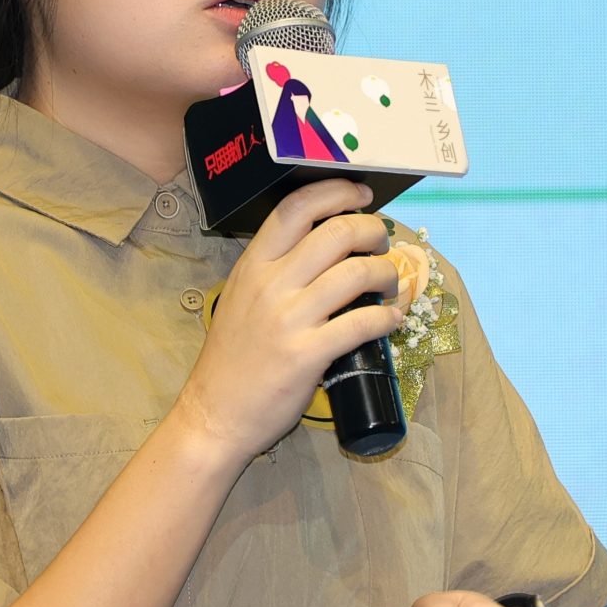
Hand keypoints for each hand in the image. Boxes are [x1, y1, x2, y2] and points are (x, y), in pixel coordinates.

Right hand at [173, 177, 402, 462]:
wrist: (215, 414)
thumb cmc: (232, 358)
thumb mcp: (241, 298)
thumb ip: (275, 270)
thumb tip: (327, 245)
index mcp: (253, 265)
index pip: (296, 208)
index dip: (336, 192)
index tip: (362, 195)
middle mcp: (270, 284)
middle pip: (336, 232)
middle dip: (373, 231)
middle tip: (383, 244)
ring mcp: (289, 319)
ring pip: (357, 273)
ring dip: (387, 273)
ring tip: (390, 283)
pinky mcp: (307, 354)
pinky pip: (362, 323)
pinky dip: (387, 317)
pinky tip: (391, 320)